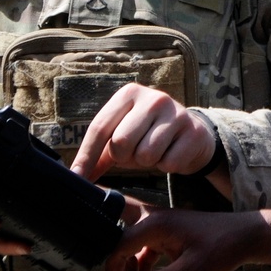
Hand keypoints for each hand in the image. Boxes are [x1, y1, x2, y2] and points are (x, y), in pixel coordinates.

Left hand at [71, 83, 219, 181]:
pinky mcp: (193, 131)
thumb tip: (77, 175)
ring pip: (146, 155)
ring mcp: (175, 112)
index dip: (87, 155)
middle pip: (121, 142)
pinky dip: (167, 166)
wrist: (192, 134)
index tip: (78, 177)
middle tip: (134, 153)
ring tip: (154, 151)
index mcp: (129, 94)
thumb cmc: (148, 135)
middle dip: (124, 157)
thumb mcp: (123, 136)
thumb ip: (99, 154)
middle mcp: (153, 98)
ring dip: (147, 162)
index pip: (100, 127)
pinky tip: (171, 153)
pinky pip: (168, 164)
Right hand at [105, 208, 270, 270]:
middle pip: (119, 223)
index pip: (119, 244)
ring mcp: (162, 223)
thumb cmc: (220, 250)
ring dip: (127, 260)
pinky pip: (145, 243)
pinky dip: (140, 260)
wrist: (245, 236)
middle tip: (97, 261)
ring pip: (130, 237)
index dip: (112, 270)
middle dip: (106, 242)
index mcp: (156, 223)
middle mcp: (155, 218)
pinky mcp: (170, 231)